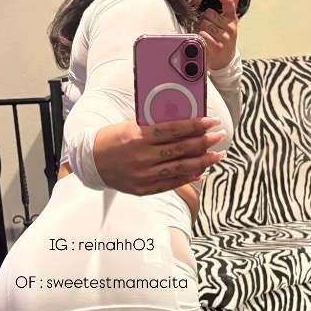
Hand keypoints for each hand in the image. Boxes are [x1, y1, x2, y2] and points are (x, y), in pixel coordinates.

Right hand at [92, 116, 225, 195]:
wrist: (91, 161)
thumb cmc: (112, 139)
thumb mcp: (131, 126)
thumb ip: (155, 128)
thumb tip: (184, 126)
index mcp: (138, 137)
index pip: (173, 130)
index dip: (195, 126)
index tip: (211, 122)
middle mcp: (141, 157)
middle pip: (180, 150)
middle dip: (203, 143)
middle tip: (219, 138)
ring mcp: (143, 175)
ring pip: (179, 168)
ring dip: (201, 162)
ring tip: (216, 156)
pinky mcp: (143, 189)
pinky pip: (170, 183)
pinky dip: (187, 178)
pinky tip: (201, 172)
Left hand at [194, 0, 243, 71]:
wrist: (225, 60)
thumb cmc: (225, 38)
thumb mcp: (230, 21)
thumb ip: (232, 4)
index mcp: (232, 18)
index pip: (227, 1)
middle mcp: (230, 27)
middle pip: (208, 13)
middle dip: (204, 19)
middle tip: (207, 26)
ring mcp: (225, 37)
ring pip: (203, 24)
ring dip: (200, 28)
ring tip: (205, 33)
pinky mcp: (217, 47)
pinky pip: (202, 34)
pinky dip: (199, 36)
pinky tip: (202, 39)